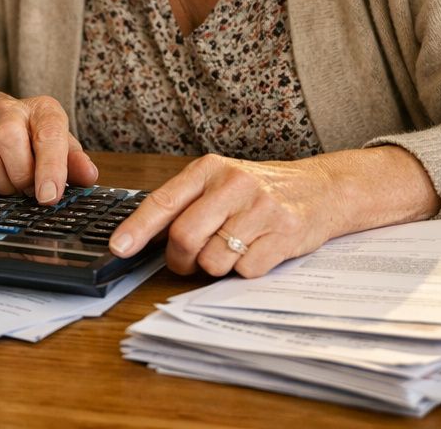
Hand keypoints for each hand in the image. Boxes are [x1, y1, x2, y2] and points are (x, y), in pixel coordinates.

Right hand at [0, 94, 97, 203]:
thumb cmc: (30, 136)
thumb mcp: (59, 144)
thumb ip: (74, 161)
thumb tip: (88, 176)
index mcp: (41, 109)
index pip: (47, 134)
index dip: (50, 167)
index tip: (50, 196)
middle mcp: (7, 110)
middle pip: (9, 141)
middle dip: (22, 176)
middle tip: (31, 188)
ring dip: (5, 187)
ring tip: (14, 183)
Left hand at [108, 154, 341, 276]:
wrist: (321, 188)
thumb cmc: (261, 190)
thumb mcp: (222, 181)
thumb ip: (187, 204)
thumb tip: (142, 237)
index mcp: (210, 169)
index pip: (163, 201)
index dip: (137, 229)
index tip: (119, 248)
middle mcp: (233, 185)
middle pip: (184, 238)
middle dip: (180, 260)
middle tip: (187, 262)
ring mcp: (260, 209)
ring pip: (213, 260)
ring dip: (215, 267)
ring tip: (231, 249)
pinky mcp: (283, 234)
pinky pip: (245, 271)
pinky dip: (244, 271)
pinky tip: (256, 251)